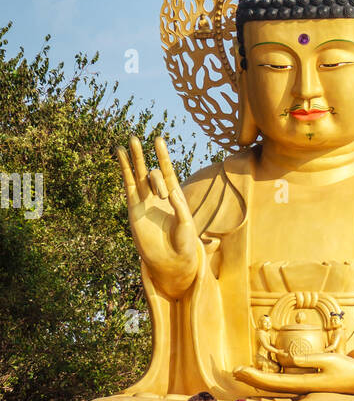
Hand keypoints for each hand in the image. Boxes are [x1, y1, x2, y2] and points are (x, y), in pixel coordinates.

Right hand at [118, 136, 199, 297]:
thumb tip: (171, 192)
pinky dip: (125, 169)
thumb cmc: (183, 243)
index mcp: (174, 195)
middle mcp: (159, 195)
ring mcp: (145, 199)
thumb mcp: (186, 224)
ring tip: (131, 140)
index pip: (168, 171)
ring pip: (139, 174)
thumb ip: (180, 208)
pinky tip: (120, 154)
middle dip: (155, 174)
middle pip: (154, 173)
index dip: (163, 155)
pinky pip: (128, 184)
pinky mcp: (133, 207)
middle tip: (156, 177)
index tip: (158, 139)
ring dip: (135, 157)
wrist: (170, 260)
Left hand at [234, 352, 353, 395]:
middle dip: (250, 378)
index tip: (240, 370)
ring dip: (257, 378)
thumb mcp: (328, 360)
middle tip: (233, 371)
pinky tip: (261, 373)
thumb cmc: (346, 368)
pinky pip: (281, 381)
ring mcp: (301, 386)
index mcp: (303, 383)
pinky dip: (268, 377)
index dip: (254, 376)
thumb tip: (285, 358)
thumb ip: (307, 359)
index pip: (272, 380)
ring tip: (241, 372)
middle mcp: (299, 387)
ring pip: (273, 384)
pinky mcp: (305, 382)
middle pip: (268, 384)